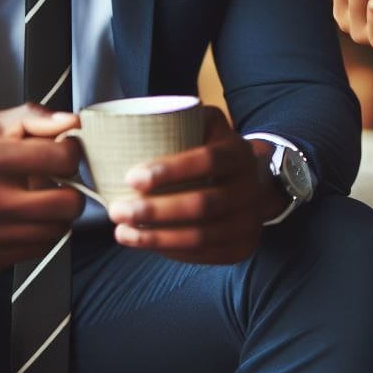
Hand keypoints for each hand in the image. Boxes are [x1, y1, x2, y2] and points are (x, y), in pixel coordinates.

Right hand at [0, 104, 84, 273]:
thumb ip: (34, 117)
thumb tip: (71, 122)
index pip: (61, 159)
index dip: (70, 152)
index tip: (63, 152)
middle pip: (67, 204)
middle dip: (71, 189)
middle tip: (58, 181)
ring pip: (58, 230)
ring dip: (57, 214)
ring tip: (38, 199)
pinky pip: (40, 248)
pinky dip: (40, 233)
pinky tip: (24, 218)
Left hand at [106, 106, 263, 264]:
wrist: (255, 181)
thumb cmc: (216, 150)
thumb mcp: (208, 124)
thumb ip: (180, 117)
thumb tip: (129, 120)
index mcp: (239, 153)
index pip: (208, 161)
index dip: (170, 171)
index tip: (132, 177)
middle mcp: (250, 188)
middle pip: (202, 204)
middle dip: (154, 211)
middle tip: (117, 210)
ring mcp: (249, 220)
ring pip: (200, 236)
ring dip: (156, 238)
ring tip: (122, 231)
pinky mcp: (243, 247)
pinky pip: (204, 255)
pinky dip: (171, 252)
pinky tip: (146, 243)